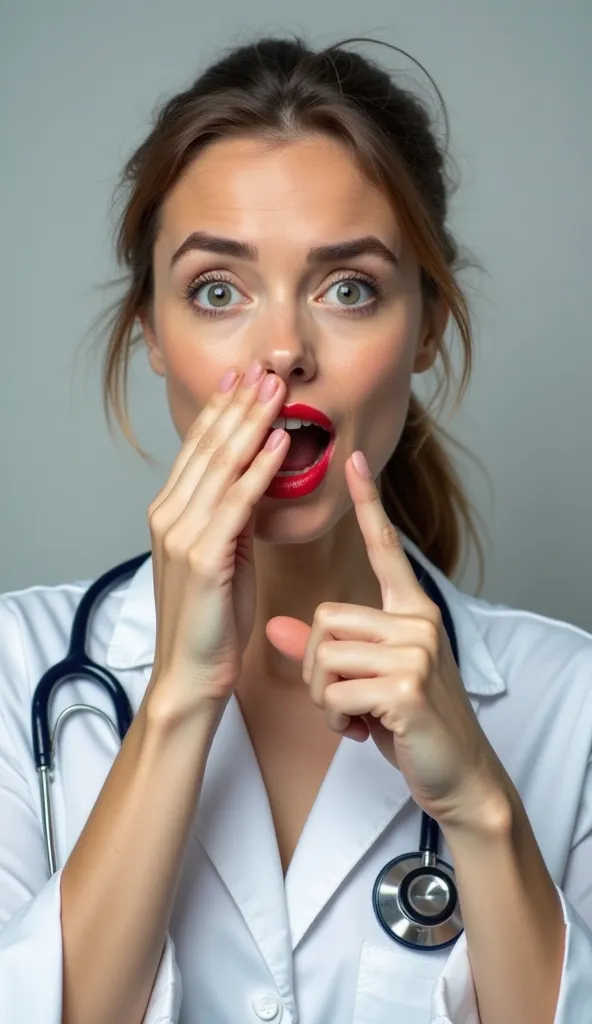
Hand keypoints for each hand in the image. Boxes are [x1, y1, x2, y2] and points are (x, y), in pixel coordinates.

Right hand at [145, 363, 289, 720]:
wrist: (192, 672)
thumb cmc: (212, 619)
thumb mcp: (223, 556)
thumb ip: (231, 517)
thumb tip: (256, 480)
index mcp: (169, 513)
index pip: (198, 450)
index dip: (222, 411)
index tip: (244, 380)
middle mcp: (169, 515)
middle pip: (209, 448)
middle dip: (240, 406)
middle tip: (265, 371)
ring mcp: (183, 533)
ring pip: (222, 465)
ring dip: (253, 424)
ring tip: (276, 392)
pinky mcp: (204, 555)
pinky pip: (239, 501)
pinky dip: (261, 468)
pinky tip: (280, 443)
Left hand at [266, 450, 506, 828]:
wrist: (454, 772)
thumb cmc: (408, 722)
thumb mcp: (363, 680)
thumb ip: (322, 649)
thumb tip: (274, 626)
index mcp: (410, 610)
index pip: (385, 548)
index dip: (369, 504)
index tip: (356, 461)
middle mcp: (418, 621)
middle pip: (325, 618)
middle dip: (315, 671)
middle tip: (340, 701)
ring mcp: (416, 650)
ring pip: (324, 655)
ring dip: (325, 699)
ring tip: (354, 717)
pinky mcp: (407, 685)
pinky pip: (336, 690)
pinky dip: (335, 719)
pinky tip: (361, 731)